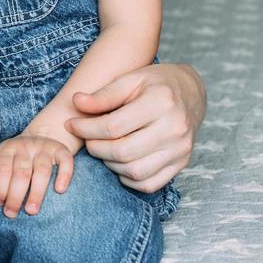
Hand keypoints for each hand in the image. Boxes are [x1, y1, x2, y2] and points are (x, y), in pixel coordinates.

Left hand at [0, 133, 77, 217]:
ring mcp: (45, 147)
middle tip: (12, 213)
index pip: (3, 168)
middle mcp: (26, 146)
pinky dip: (64, 176)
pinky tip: (59, 190)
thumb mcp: (6, 160)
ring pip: (42, 170)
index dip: (0, 187)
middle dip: (15, 195)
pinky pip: (66, 161)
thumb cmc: (19, 158)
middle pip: (21, 172)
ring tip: (31, 211)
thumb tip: (0, 203)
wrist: (42, 134)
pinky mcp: (61, 150)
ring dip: (36, 193)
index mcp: (9, 148)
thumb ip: (2, 177)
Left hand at [64, 64, 204, 192]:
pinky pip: (149, 184)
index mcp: (161, 102)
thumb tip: (76, 103)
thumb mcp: (131, 78)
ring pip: (134, 171)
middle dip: (96, 148)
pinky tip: (119, 162)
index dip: (86, 128)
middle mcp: (175, 129)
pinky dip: (128, 177)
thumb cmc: (156, 83)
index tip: (71, 124)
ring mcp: (181, 149)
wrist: (191, 93)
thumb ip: (104, 94)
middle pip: (123, 152)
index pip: (114, 126)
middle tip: (87, 139)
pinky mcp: (182, 163)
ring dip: (110, 164)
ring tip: (103, 148)